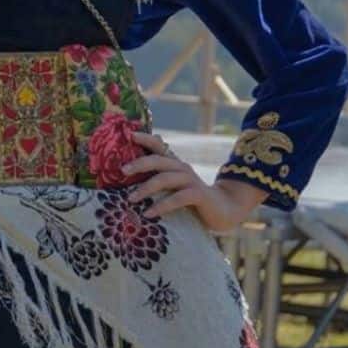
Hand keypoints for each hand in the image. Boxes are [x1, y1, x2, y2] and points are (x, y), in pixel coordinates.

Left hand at [122, 131, 245, 233]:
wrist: (224, 209)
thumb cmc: (192, 199)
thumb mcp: (174, 187)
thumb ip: (158, 179)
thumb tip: (129, 178)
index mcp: (174, 164)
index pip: (158, 146)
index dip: (145, 138)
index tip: (129, 135)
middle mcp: (181, 168)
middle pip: (158, 160)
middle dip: (139, 164)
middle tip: (122, 171)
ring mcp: (191, 180)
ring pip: (164, 179)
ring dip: (145, 188)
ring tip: (130, 199)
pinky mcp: (199, 195)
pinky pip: (177, 198)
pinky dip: (161, 205)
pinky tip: (149, 213)